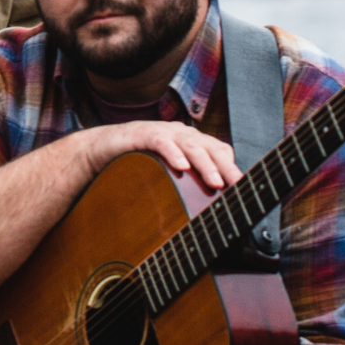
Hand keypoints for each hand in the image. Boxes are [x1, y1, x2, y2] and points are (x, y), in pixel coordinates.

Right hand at [88, 120, 241, 189]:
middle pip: (211, 148)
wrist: (100, 149)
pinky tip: (181, 167)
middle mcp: (181, 134)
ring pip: (191, 145)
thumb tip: (212, 212)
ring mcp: (162, 132)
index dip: (233, 168)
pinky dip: (172, 153)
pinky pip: (160, 141)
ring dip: (206, 165)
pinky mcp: (142, 134)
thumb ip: (188, 183)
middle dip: (227, 168)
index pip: (219, 151)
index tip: (245, 190)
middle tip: (239, 187)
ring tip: (216, 183)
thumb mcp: (168, 174)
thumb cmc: (137, 163)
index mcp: (190, 143)